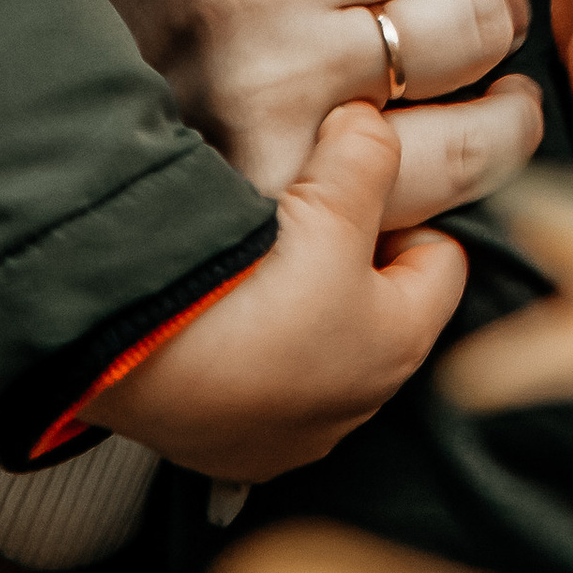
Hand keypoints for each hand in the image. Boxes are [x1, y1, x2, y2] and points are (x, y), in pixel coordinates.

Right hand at [81, 103, 467, 478]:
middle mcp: (355, 404)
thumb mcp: (326, 206)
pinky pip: (253, 386)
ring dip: (292, 307)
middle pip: (374, 305)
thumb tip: (369, 123)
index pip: (441, 258)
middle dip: (346, 257)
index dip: (404, 209)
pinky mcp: (229, 448)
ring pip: (312, 348)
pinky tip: (213, 317)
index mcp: (400, 345)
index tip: (354, 185)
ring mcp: (288, 434)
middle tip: (297, 216)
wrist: (130, 362)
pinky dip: (243, 352)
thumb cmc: (248, 295)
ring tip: (249, 263)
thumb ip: (364, 156)